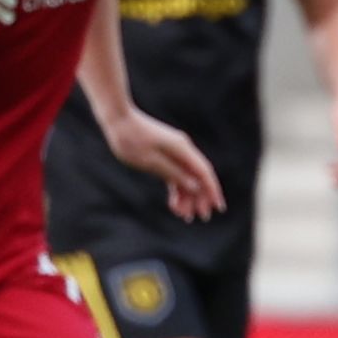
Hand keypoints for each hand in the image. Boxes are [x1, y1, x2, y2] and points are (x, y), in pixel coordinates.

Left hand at [111, 108, 225, 219]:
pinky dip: (177, 189)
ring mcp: (175, 151)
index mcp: (182, 149)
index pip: (204, 173)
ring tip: (185, 216)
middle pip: (198, 177)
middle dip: (201, 198)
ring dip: (188, 196)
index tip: (219, 207)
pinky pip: (176, 174)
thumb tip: (195, 186)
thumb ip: (173, 174)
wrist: (118, 119)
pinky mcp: (165, 154)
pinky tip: (174, 203)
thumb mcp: (151, 161)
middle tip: (201, 218)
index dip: (213, 191)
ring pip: (187, 177)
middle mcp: (182, 149)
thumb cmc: (131, 140)